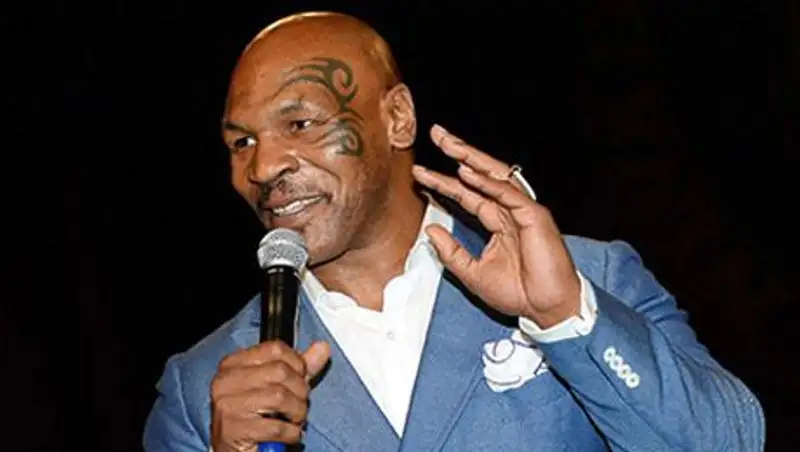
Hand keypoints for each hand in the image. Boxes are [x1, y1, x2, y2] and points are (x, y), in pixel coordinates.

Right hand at [210, 340, 330, 451]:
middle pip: (280, 372)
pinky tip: (288, 434)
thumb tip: (322, 348)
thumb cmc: (253, 417)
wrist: (233, 451)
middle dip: (299, 391)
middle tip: (298, 404)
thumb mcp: (277, 386)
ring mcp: (227, 405)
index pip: (275, 348)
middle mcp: (225, 381)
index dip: (297, 365)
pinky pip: (276, 427)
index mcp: (233, 364)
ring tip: (294, 420)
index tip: (299, 379)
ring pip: (280, 397)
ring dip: (297, 413)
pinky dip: (291, 433)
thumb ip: (299, 368)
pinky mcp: (233, 431)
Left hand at [412, 124, 580, 327]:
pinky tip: (467, 172)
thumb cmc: (518, 292)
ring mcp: (523, 211)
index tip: (419, 173)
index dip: (443, 183)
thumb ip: (451, 252)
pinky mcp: (534, 216)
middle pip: (480, 175)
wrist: (545, 309)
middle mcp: (510, 211)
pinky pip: (508, 194)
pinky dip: (488, 183)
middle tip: (436, 134)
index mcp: (498, 223)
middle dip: (458, 153)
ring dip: (472, 158)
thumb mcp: (472, 273)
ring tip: (448, 143)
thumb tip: (429, 231)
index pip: (467, 195)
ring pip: (495, 176)